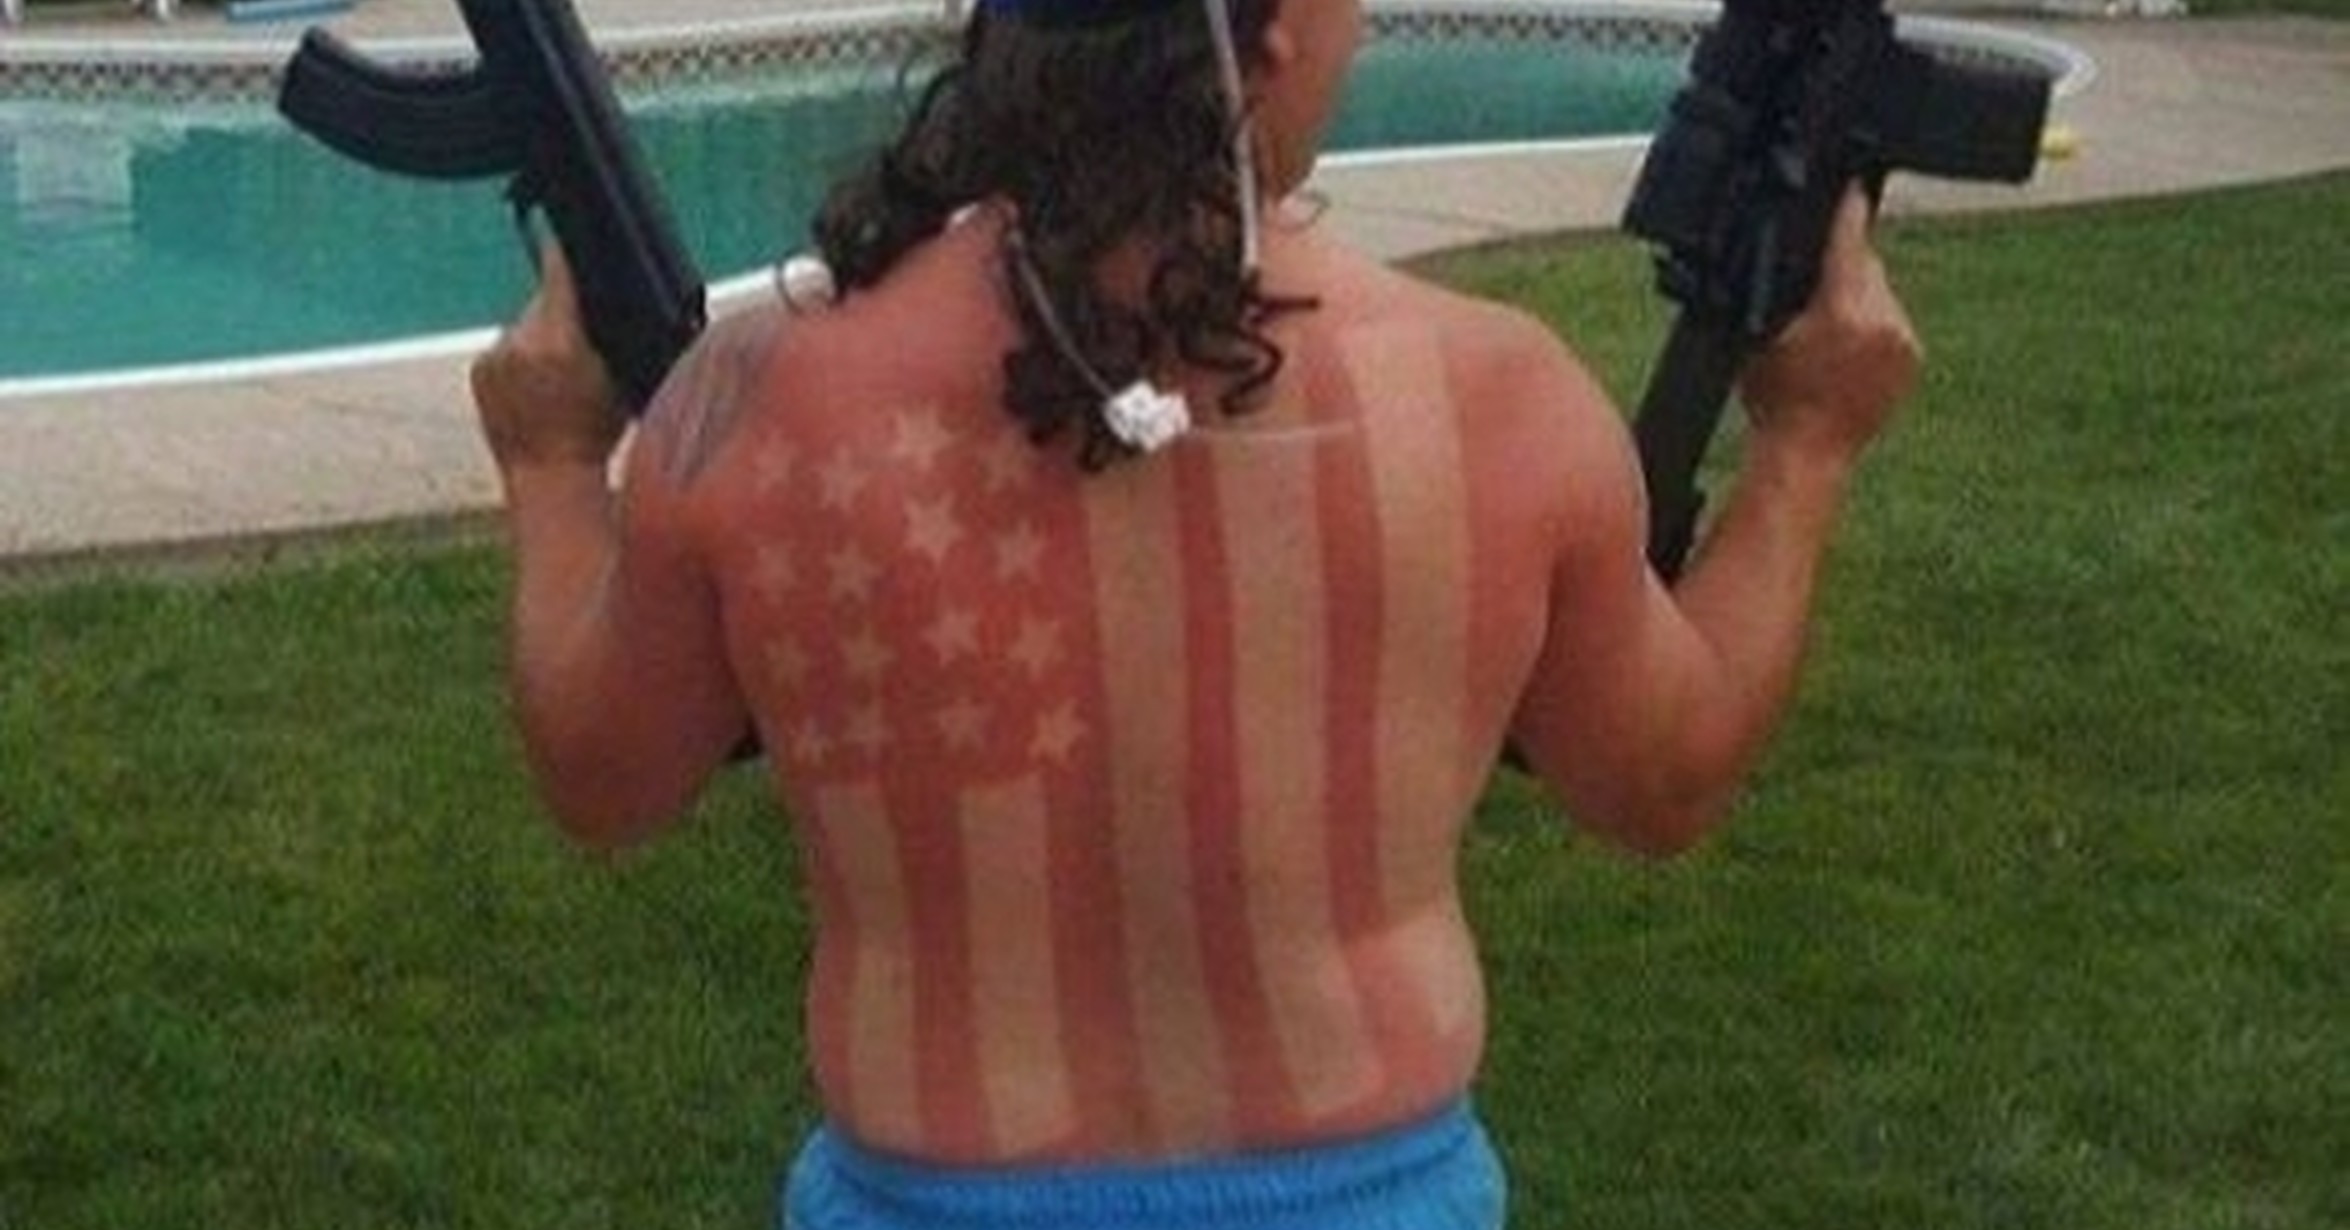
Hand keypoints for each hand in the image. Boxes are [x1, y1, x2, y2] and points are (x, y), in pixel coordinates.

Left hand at [470, 243, 625, 472]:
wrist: (548, 478)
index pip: (558, 273)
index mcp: (560, 340)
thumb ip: (611, 335)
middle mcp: (520, 341)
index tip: (564, 236)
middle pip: (544, 302)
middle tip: (579, 346)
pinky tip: (534, 388)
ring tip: (557, 377)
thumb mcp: (620, 378)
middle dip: (562, 313)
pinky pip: (505, 349)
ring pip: (525, 326)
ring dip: (540, 339)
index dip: (565, 255)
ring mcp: (495, 356)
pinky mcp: (480, 370)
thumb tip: (613, 300)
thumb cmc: (596, 435)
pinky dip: (518, 360)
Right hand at [1738, 188, 1921, 463]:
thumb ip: (1780, 287)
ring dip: (1857, 297)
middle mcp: (1883, 321)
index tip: (1851, 185)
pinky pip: (1891, 321)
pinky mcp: (1911, 359)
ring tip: (1826, 326)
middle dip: (1843, 266)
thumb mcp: (1760, 334)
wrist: (1807, 453)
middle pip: (1867, 265)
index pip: (1850, 241)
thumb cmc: (1774, 400)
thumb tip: (1789, 249)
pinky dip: (1872, 325)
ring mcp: (1903, 342)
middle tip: (1813, 285)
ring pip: (1880, 292)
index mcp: (1843, 310)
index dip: (1847, 210)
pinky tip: (1846, 347)